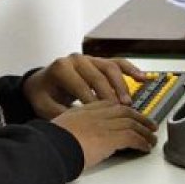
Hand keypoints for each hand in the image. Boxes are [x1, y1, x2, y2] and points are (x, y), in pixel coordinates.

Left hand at [24, 54, 147, 117]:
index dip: (92, 102)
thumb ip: (61, 114)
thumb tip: (79, 124)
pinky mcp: (99, 61)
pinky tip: (143, 78)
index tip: (101, 119)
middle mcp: (77, 60)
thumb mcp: (45, 106)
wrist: (41, 83)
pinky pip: (118, 63)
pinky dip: (131, 70)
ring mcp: (90, 59)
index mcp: (61, 68)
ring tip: (128, 103)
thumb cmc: (44, 95)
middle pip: (98, 76)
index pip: (81, 86)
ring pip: (110, 68)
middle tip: (119, 112)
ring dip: (121, 86)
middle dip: (110, 95)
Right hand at [53, 101, 157, 170]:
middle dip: (139, 117)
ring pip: (131, 123)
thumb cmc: (50, 144)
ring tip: (151, 139)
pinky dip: (141, 142)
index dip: (122, 109)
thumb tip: (78, 138)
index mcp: (83, 111)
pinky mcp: (111, 137)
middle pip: (124, 111)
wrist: (49, 149)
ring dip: (144, 132)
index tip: (130, 114)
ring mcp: (104, 124)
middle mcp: (96, 114)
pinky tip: (145, 147)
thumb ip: (73, 128)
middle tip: (148, 125)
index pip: (108, 104)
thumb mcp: (61, 129)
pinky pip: (133, 137)